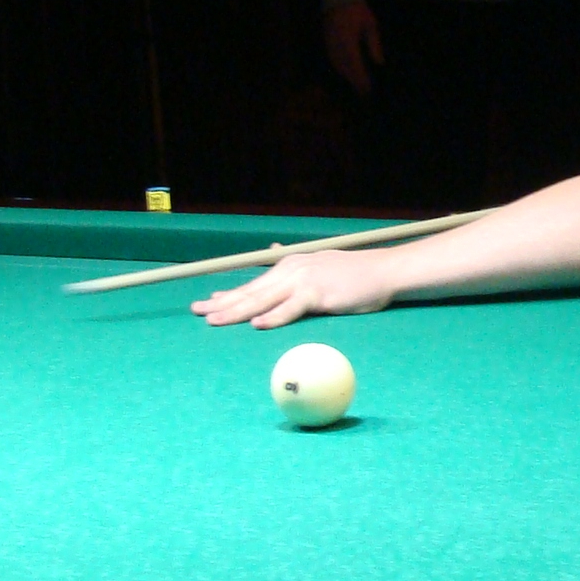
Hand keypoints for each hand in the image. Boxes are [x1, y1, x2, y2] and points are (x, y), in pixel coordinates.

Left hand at [192, 250, 399, 328]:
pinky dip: (273, 317)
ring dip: (237, 312)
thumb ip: (296, 269)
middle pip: (251, 291)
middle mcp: (291, 271)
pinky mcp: (318, 294)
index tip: (206, 302)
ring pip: (263, 300)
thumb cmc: (354, 275)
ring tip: (215, 321)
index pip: (253, 284)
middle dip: (222, 303)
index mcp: (289, 266)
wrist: (383, 271)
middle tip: (196, 312)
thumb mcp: (319, 267)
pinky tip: (257, 325)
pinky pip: (291, 308)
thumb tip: (274, 255)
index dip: (228, 294)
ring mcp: (303, 281)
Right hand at [323, 1, 383, 95]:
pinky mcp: (326, 43)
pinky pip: (333, 61)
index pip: (355, 65)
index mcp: (348, 41)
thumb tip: (379, 63)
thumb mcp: (370, 25)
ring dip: (347, 78)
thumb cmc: (357, 10)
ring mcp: (329, 45)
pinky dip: (340, 70)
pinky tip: (347, 75)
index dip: (361, 79)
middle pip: (346, 69)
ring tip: (357, 87)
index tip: (368, 89)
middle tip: (365, 94)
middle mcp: (337, 46)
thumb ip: (374, 44)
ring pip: (338, 67)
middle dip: (355, 82)